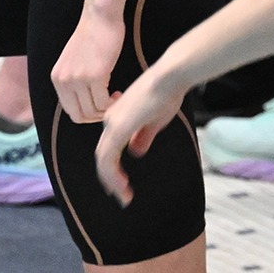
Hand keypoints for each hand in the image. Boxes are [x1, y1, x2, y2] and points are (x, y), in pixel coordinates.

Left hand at [52, 8, 125, 124]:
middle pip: (79, 116)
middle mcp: (64, 80)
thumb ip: (75, 82)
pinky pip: (104, 103)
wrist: (100, 17)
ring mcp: (78, 79)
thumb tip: (86, 108)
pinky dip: (113, 102)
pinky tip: (118, 92)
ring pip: (93, 112)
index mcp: (57, 78)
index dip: (87, 114)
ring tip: (116, 96)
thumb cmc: (92, 37)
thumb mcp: (74, 62)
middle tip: (110, 104)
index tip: (100, 105)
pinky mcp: (95, 76)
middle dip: (97, 116)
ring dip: (107, 109)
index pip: (70, 111)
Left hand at [94, 66, 186, 205]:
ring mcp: (113, 123)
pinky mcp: (119, 126)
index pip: (109, 148)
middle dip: (110, 179)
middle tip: (122, 196)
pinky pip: (109, 156)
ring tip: (124, 195)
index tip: (123, 184)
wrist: (170, 77)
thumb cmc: (166, 93)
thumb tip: (135, 151)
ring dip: (112, 180)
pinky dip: (113, 174)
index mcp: (118, 118)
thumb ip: (142, 136)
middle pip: (103, 156)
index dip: (113, 169)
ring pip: (103, 159)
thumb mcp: (154, 121)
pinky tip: (123, 185)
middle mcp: (110, 120)